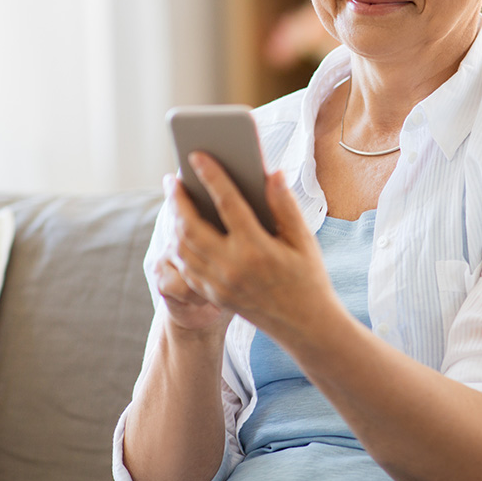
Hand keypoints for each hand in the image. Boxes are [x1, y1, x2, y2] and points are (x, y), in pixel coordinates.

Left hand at [166, 153, 339, 341]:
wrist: (305, 325)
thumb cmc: (308, 277)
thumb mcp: (303, 239)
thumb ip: (285, 204)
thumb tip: (271, 172)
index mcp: (257, 249)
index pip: (227, 203)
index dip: (211, 175)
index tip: (196, 155)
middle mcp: (232, 267)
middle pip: (191, 226)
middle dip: (178, 199)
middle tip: (172, 179)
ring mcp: (219, 284)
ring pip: (182, 248)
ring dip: (173, 221)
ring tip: (174, 200)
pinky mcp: (213, 296)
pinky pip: (186, 266)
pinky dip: (179, 245)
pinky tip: (181, 229)